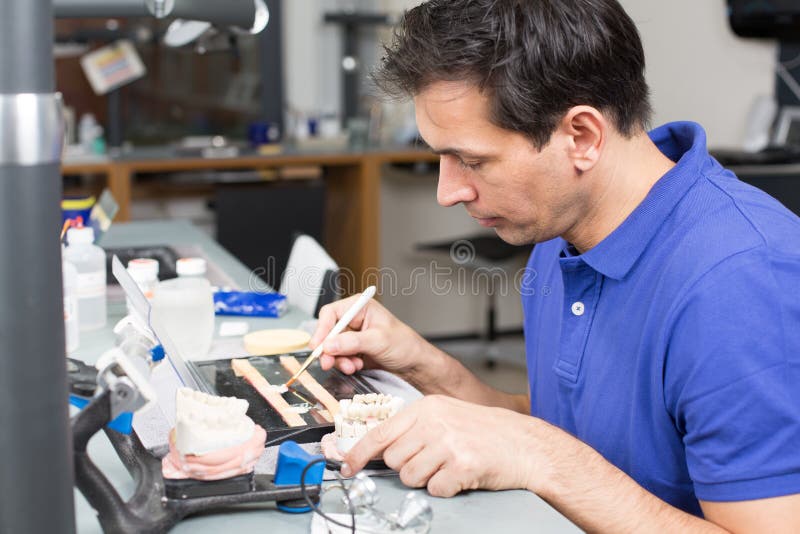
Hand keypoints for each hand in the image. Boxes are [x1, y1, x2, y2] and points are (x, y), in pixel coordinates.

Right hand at [310, 295, 431, 377]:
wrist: (414, 364)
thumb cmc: (404, 345)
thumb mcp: (378, 341)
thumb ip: (352, 342)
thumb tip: (329, 344)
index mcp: (359, 308)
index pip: (331, 314)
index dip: (322, 329)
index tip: (318, 346)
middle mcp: (354, 320)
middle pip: (328, 333)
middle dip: (329, 350)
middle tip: (328, 363)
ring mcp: (353, 336)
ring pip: (332, 348)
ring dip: (339, 360)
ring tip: (353, 367)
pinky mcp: (353, 351)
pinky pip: (339, 358)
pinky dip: (345, 364)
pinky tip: (357, 367)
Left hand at [341, 395, 537, 496]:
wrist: (525, 444)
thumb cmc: (486, 432)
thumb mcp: (446, 417)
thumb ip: (414, 429)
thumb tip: (381, 448)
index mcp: (427, 408)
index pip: (381, 433)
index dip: (358, 453)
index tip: (347, 466)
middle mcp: (434, 423)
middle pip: (394, 459)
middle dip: (407, 467)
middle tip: (432, 461)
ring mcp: (448, 444)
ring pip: (411, 477)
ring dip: (427, 479)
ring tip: (449, 467)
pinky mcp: (462, 466)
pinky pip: (435, 489)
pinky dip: (446, 488)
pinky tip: (461, 475)